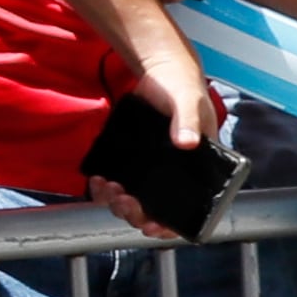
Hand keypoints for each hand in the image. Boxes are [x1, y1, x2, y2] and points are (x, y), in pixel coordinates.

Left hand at [84, 21, 220, 240]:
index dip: (171, 225)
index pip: (188, 209)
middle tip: (124, 200)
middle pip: (156, 210)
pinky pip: (119, 182)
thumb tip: (188, 143)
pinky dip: (106, 188)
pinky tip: (97, 180)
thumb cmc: (182, 86)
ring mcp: (151, 169)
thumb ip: (189, 121)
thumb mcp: (188, 101)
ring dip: (119, 203)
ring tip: (108, 189)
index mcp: (199, 170)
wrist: (160, 69)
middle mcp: (175, 175)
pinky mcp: (132, 160)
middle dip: (136, 213)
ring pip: (135, 201)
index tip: (152, 227)